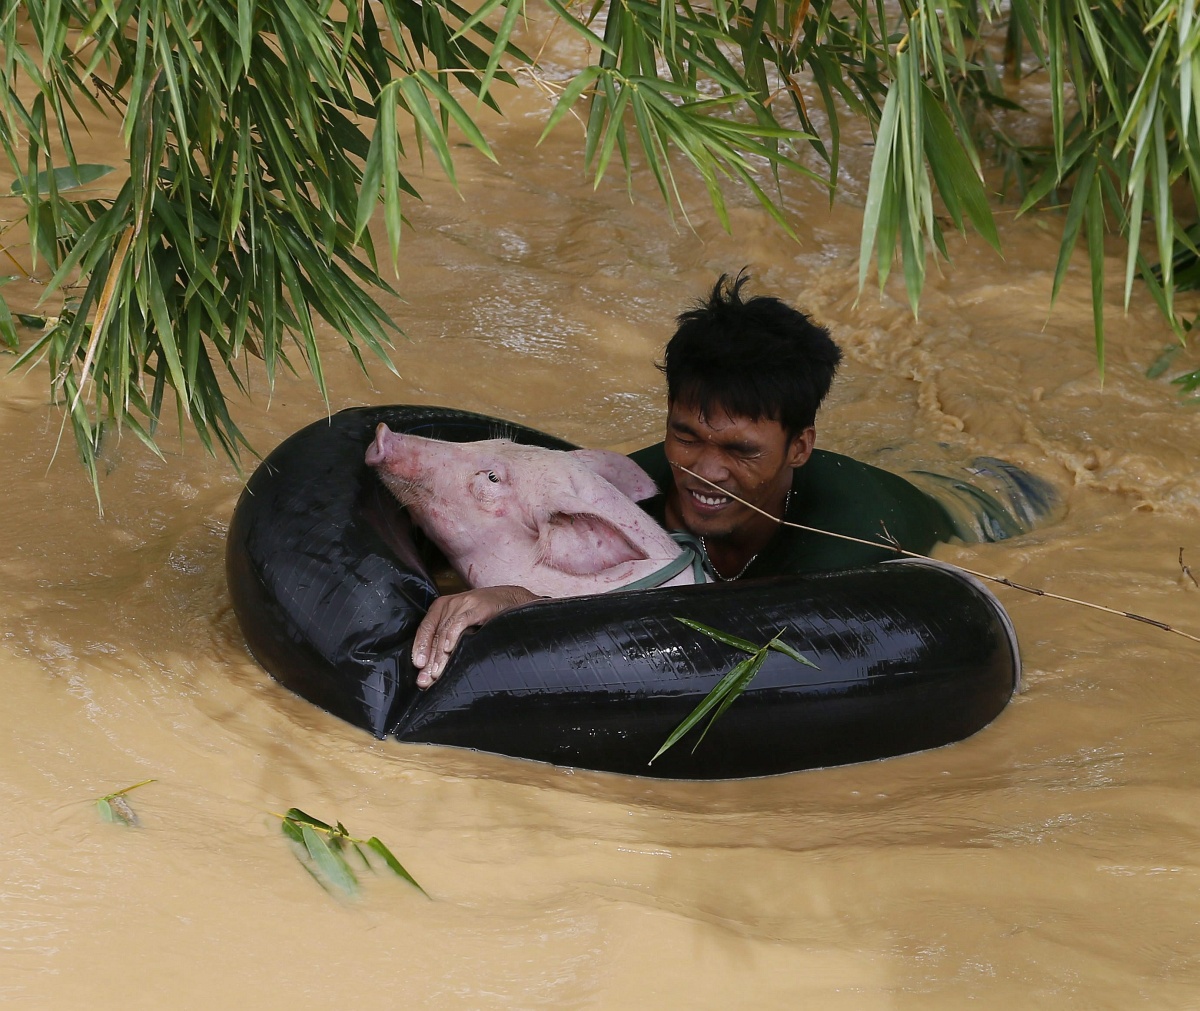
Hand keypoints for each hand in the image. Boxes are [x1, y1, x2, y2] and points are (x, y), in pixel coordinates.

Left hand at [411, 585, 541, 687]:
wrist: (512, 600)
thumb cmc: (487, 616)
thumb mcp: (464, 625)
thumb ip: (448, 642)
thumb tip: (431, 670)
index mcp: (442, 607)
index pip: (425, 629)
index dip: (420, 648)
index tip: (418, 667)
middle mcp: (450, 603)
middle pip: (434, 633)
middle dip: (430, 659)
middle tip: (426, 679)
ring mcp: (463, 603)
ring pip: (445, 631)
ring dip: (440, 654)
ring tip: (437, 672)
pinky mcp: (478, 606)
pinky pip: (460, 622)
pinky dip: (452, 636)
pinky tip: (448, 650)